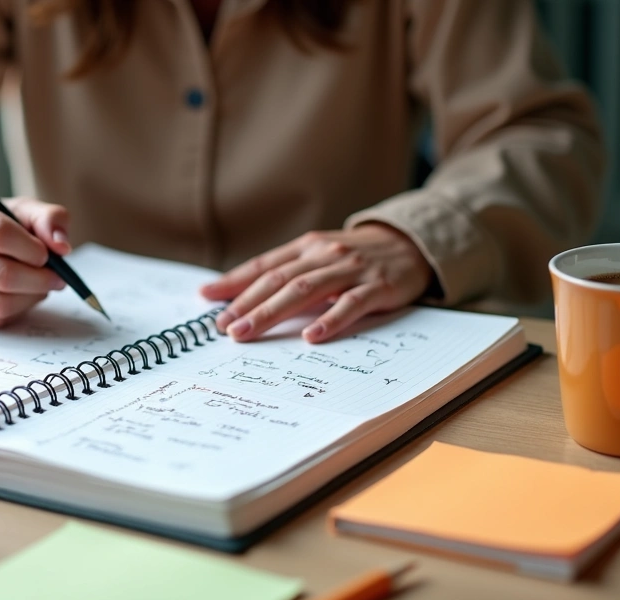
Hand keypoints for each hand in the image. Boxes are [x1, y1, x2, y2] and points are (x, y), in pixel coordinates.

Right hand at [0, 196, 70, 326]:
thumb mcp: (23, 211)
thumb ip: (49, 219)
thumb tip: (62, 246)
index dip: (31, 249)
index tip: (48, 255)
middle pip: (0, 275)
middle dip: (38, 280)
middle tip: (57, 278)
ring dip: (30, 297)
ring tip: (40, 286)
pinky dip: (16, 310)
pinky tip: (21, 296)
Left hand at [200, 223, 433, 342]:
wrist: (412, 244)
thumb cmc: (357, 257)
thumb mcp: (319, 256)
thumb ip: (286, 272)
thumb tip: (241, 294)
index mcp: (307, 246)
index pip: (264, 266)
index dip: (234, 282)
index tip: (207, 299)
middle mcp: (325, 254)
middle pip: (278, 280)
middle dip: (246, 304)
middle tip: (222, 326)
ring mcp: (352, 270)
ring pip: (305, 290)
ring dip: (272, 312)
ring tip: (247, 332)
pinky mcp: (378, 286)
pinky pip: (351, 305)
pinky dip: (329, 320)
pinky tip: (309, 336)